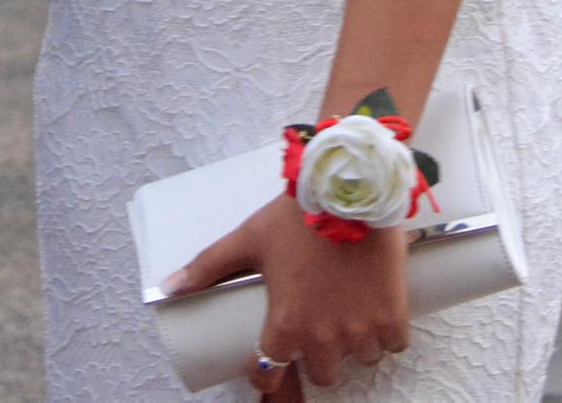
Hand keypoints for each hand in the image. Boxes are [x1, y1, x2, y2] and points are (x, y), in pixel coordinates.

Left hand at [168, 195, 410, 395]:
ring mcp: (362, 329)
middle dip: (318, 356)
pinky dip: (387, 334)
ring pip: (360, 360)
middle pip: (323, 374)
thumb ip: (208, 266)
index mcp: (286, 324)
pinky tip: (376, 310)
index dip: (267, 372)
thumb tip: (168, 288)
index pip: (270, 374)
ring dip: (354, 344)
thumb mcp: (249, 237)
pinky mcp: (393, 315)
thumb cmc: (298, 214)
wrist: (353, 187)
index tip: (272, 360)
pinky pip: (392, 346)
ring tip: (346, 312)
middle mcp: (325, 337)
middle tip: (317, 327)